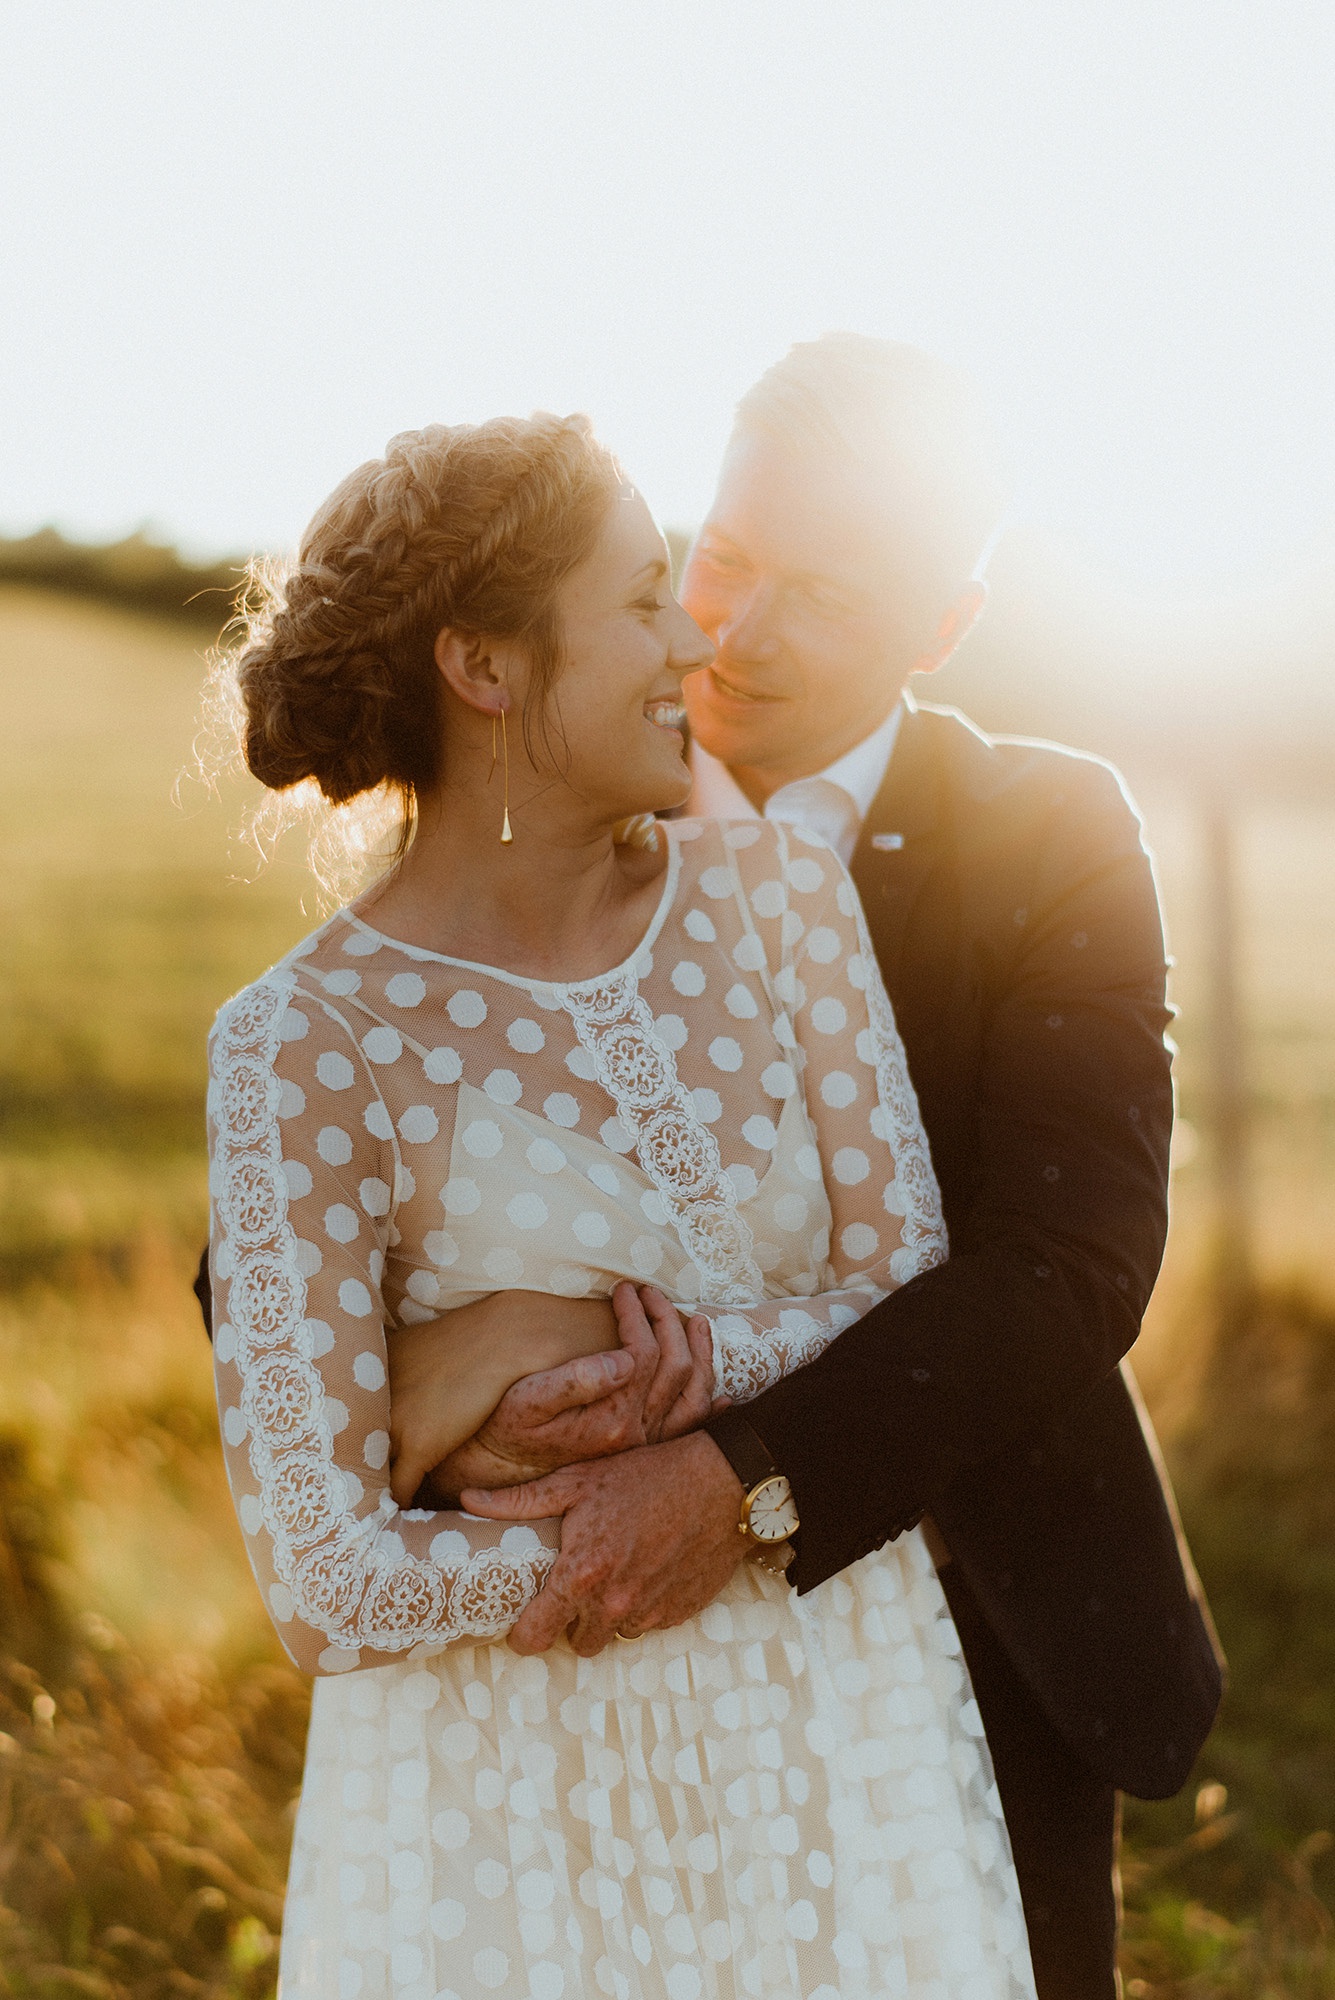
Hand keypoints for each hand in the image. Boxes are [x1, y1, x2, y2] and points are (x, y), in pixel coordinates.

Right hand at [423, 1286, 717, 1500]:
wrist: (502, 1469)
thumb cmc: (509, 1426)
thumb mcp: (527, 1400)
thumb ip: (575, 1380)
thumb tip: (623, 1357)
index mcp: (611, 1417)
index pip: (643, 1352)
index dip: (637, 1314)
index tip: (622, 1289)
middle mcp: (637, 1434)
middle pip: (676, 1367)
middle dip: (667, 1320)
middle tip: (648, 1292)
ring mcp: (646, 1444)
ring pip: (694, 1396)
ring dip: (701, 1354)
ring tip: (695, 1321)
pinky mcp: (645, 1449)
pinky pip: (691, 1429)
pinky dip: (710, 1408)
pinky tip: (720, 1392)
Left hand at [459, 1428, 747, 1655]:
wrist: (724, 1483)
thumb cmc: (648, 1475)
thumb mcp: (580, 1480)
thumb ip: (521, 1501)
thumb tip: (468, 1503)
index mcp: (582, 1574)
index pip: (534, 1636)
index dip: (524, 1632)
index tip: (525, 1618)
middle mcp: (614, 1604)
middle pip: (576, 1643)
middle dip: (572, 1621)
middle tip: (577, 1586)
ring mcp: (650, 1614)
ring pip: (615, 1635)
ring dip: (610, 1614)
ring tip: (616, 1571)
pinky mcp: (680, 1615)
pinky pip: (649, 1624)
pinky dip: (644, 1605)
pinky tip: (649, 1569)